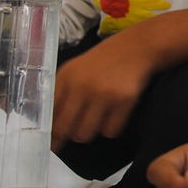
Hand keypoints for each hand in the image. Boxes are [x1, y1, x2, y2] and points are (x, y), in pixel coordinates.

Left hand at [51, 35, 152, 149]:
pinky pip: (110, 131)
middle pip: (64, 129)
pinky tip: (113, 116)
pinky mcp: (124, 101)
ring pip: (85, 134)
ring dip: (89, 132)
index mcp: (66, 77)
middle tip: (73, 134)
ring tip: (96, 120)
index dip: (48, 131)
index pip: (48, 114)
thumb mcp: (76, 69)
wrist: (139, 46)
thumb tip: (50, 124)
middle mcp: (82, 86)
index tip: (51, 140)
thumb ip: (62, 91)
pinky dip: (111, 129)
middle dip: (68, 135)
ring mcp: (104, 94)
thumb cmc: (104, 61)